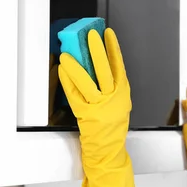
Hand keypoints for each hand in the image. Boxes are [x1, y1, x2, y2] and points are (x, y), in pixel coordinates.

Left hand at [58, 28, 143, 186]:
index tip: (108, 34)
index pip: (119, 66)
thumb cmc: (112, 129)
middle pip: (105, 70)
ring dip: (77, 66)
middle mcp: (114, 99)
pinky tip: (62, 71)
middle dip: (97, 50)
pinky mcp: (86, 115)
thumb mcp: (118, 105)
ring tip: (68, 53)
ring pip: (87, 82)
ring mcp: (100, 107)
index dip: (114, 49)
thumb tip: (96, 65)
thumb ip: (112, 87)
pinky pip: (74, 95)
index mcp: (123, 94)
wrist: (109, 153)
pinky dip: (68, 82)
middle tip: (90, 35)